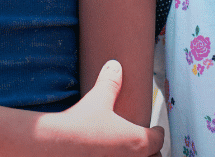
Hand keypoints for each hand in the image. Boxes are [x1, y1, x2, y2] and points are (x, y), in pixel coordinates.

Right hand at [38, 60, 163, 156]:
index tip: (156, 130)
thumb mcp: (98, 100)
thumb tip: (115, 66)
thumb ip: (110, 83)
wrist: (56, 147)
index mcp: (138, 141)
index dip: (157, 133)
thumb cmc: (81, 125)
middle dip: (151, 152)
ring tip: (129, 152)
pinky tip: (107, 155)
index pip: (157, 139)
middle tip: (145, 145)